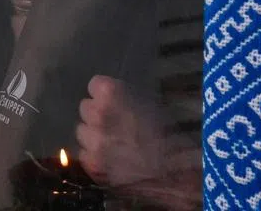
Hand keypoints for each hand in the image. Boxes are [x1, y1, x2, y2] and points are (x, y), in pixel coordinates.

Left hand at [77, 75, 200, 210]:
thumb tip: (117, 99)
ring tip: (114, 143)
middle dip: (98, 115)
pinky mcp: (92, 164)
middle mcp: (96, 115)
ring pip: (83, 132)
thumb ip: (126, 100)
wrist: (176, 175)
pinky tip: (113, 160)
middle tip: (116, 124)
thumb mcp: (151, 106)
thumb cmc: (170, 136)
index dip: (105, 94)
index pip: (94, 85)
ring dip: (94, 135)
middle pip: (86, 108)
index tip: (114, 102)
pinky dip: (95, 156)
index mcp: (111, 95)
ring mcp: (92, 141)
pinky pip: (85, 154)